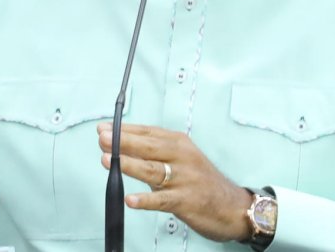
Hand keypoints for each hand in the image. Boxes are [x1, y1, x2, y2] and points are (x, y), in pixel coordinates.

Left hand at [98, 122, 252, 242]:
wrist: (233, 207)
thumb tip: (119, 148)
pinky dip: (146, 200)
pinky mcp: (187, 201)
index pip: (148, 133)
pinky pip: (162, 200)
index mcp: (179, 143)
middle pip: (149, 147)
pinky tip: (130, 199)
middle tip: (101, 138)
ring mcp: (185, 179)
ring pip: (153, 170)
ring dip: (129, 165)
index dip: (124, 130)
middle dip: (123, 142)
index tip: (103, 128)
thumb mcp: (182, 158)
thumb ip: (154, 154)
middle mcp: (182, 157)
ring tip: (108, 160)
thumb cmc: (201, 181)